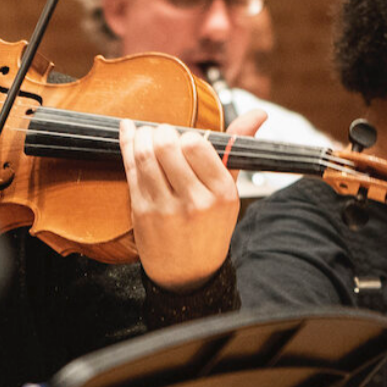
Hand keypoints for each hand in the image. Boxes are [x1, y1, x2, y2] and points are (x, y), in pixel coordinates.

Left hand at [120, 110, 265, 291]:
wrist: (188, 274)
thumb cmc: (210, 226)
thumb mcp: (229, 190)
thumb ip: (238, 148)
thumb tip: (259, 113)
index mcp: (222, 193)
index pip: (198, 145)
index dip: (187, 136)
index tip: (185, 139)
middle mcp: (195, 201)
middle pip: (168, 147)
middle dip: (162, 131)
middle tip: (163, 134)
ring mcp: (165, 208)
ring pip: (146, 156)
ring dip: (142, 136)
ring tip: (147, 135)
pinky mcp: (141, 212)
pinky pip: (131, 169)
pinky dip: (127, 145)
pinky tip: (129, 132)